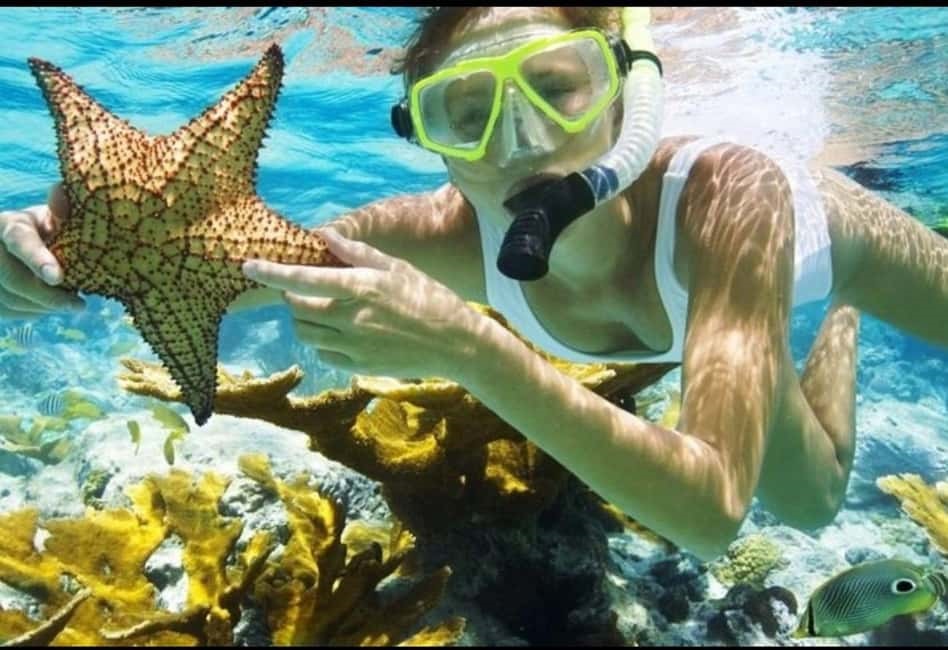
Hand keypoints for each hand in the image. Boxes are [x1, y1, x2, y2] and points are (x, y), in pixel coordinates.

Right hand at [0, 183, 84, 318]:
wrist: (22, 243)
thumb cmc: (46, 230)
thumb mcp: (53, 218)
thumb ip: (60, 210)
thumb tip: (61, 191)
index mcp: (9, 224)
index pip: (20, 240)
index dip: (37, 259)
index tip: (57, 276)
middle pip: (13, 278)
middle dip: (48, 296)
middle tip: (79, 305)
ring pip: (9, 299)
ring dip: (43, 307)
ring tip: (69, 304)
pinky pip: (6, 312)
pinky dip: (32, 313)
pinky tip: (49, 307)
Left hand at [241, 228, 485, 378]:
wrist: (455, 344)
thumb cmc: (429, 297)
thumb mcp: (396, 268)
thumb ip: (356, 253)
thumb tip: (323, 234)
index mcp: (361, 288)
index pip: (303, 278)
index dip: (270, 273)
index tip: (247, 267)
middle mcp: (352, 318)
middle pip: (297, 307)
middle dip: (292, 295)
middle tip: (305, 287)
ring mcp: (354, 346)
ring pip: (306, 333)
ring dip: (303, 319)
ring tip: (323, 309)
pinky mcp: (358, 366)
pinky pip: (323, 353)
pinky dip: (322, 340)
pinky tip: (340, 331)